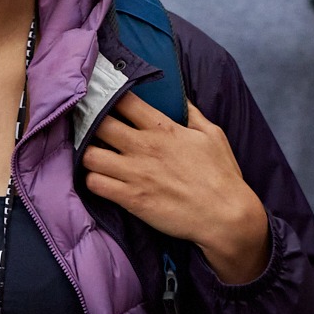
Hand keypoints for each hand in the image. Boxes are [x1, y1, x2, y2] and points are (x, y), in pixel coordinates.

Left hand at [82, 95, 270, 284]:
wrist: (227, 217)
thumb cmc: (222, 176)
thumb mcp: (212, 135)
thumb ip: (192, 113)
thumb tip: (179, 96)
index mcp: (163, 128)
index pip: (122, 100)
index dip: (105, 95)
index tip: (99, 97)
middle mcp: (144, 146)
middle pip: (97, 123)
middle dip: (88, 122)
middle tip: (87, 127)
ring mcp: (135, 173)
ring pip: (89, 154)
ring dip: (87, 153)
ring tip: (93, 155)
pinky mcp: (131, 198)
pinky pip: (94, 183)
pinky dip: (92, 179)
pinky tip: (99, 178)